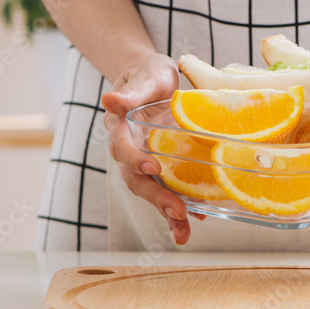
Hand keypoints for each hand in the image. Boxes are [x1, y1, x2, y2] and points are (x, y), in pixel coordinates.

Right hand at [101, 52, 200, 244]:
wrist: (154, 81)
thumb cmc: (148, 76)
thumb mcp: (145, 77)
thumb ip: (131, 92)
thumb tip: (110, 100)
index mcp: (121, 130)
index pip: (123, 149)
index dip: (135, 160)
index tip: (152, 167)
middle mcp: (132, 152)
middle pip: (137, 181)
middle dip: (157, 198)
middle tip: (178, 212)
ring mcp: (148, 162)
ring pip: (153, 192)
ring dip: (168, 214)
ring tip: (183, 232)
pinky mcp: (165, 167)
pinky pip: (171, 190)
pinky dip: (183, 205)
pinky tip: (199, 217)